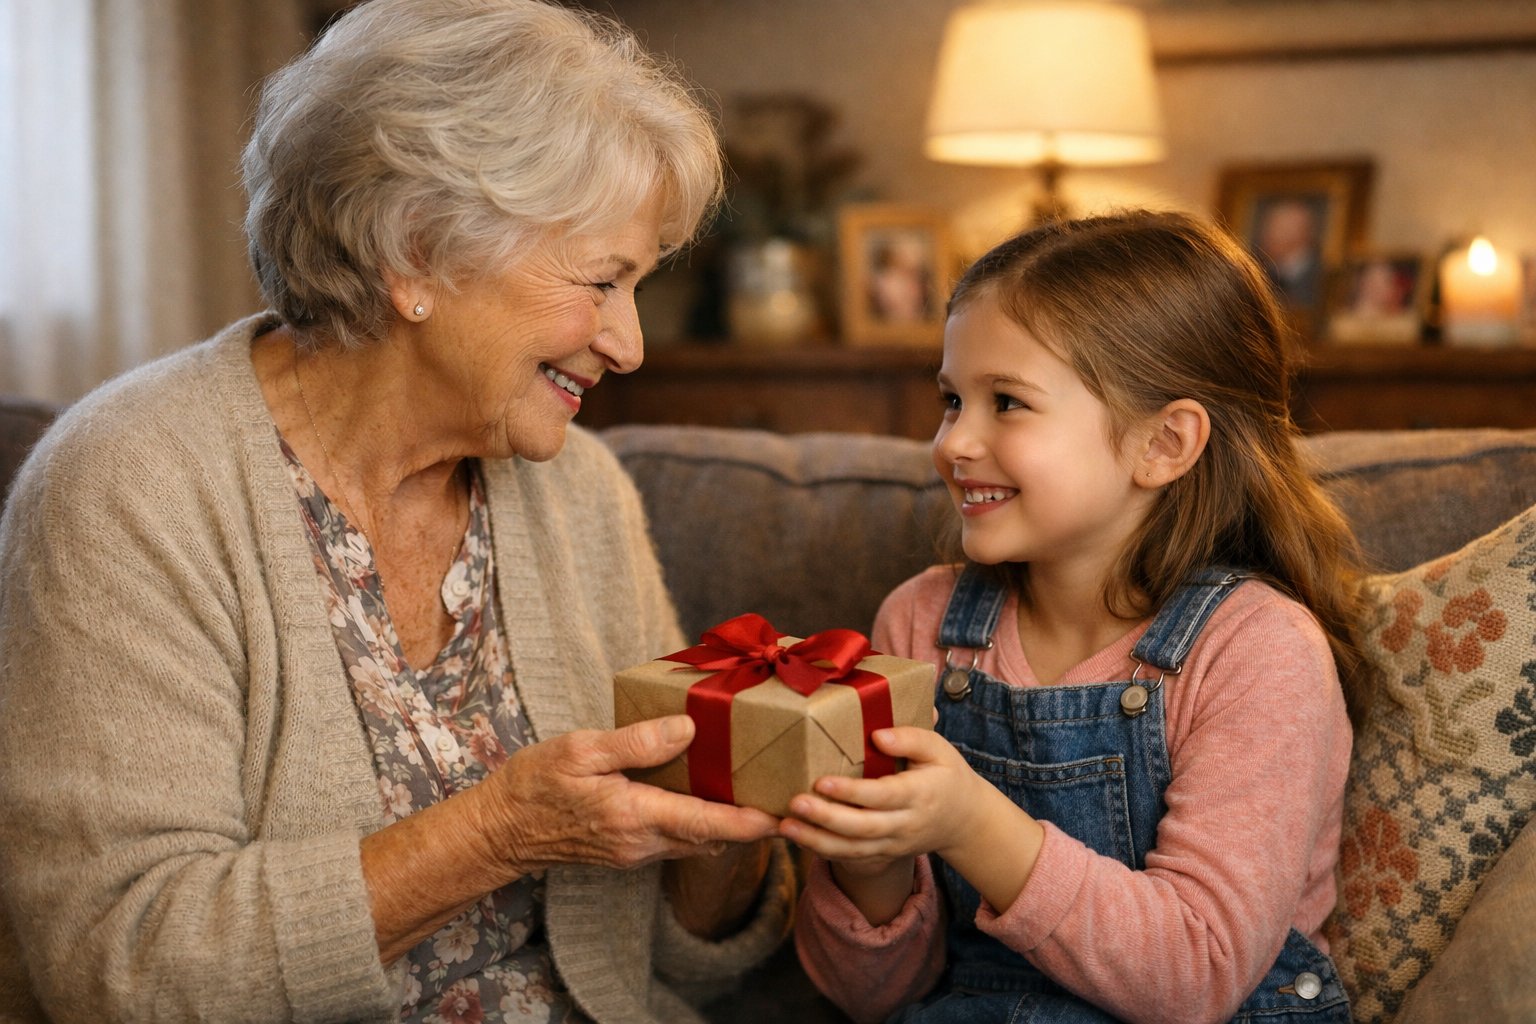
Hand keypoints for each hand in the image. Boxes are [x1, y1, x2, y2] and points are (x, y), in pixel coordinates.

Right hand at [480, 714, 778, 876]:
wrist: (498, 831)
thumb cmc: (533, 785)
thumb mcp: (580, 750)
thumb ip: (635, 741)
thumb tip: (688, 730)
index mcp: (634, 816)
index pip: (706, 825)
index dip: (749, 823)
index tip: (784, 815)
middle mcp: (642, 843)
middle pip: (711, 838)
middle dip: (750, 823)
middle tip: (785, 795)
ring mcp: (635, 851)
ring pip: (696, 842)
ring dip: (727, 825)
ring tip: (757, 792)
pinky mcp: (628, 850)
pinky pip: (677, 840)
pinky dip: (701, 823)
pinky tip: (708, 795)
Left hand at [780, 726, 1042, 918]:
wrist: (964, 821)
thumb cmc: (946, 775)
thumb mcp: (939, 749)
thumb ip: (912, 738)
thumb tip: (878, 735)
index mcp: (919, 795)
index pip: (882, 796)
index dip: (851, 792)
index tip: (822, 781)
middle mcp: (905, 825)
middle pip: (862, 828)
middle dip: (826, 819)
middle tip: (794, 803)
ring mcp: (893, 844)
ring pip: (852, 850)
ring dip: (816, 841)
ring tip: (785, 826)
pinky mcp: (883, 855)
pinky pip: (850, 858)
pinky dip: (821, 851)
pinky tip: (796, 838)